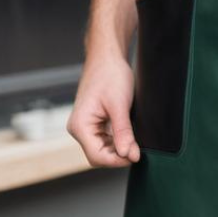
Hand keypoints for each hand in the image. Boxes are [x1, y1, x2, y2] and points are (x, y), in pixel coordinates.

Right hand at [67, 52, 140, 166]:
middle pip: (99, 155)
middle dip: (118, 155)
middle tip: (138, 149)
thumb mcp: (120, 105)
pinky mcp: (93, 122)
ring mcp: (85, 126)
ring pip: (103, 149)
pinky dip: (117, 141)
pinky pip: (105, 139)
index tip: (135, 156)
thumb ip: (123, 132)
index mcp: (80, 125)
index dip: (117, 160)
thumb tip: (128, 155)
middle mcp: (79, 128)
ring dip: (119, 148)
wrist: (107, 56)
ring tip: (135, 141)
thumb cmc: (110, 75)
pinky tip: (129, 135)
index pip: (97, 156)